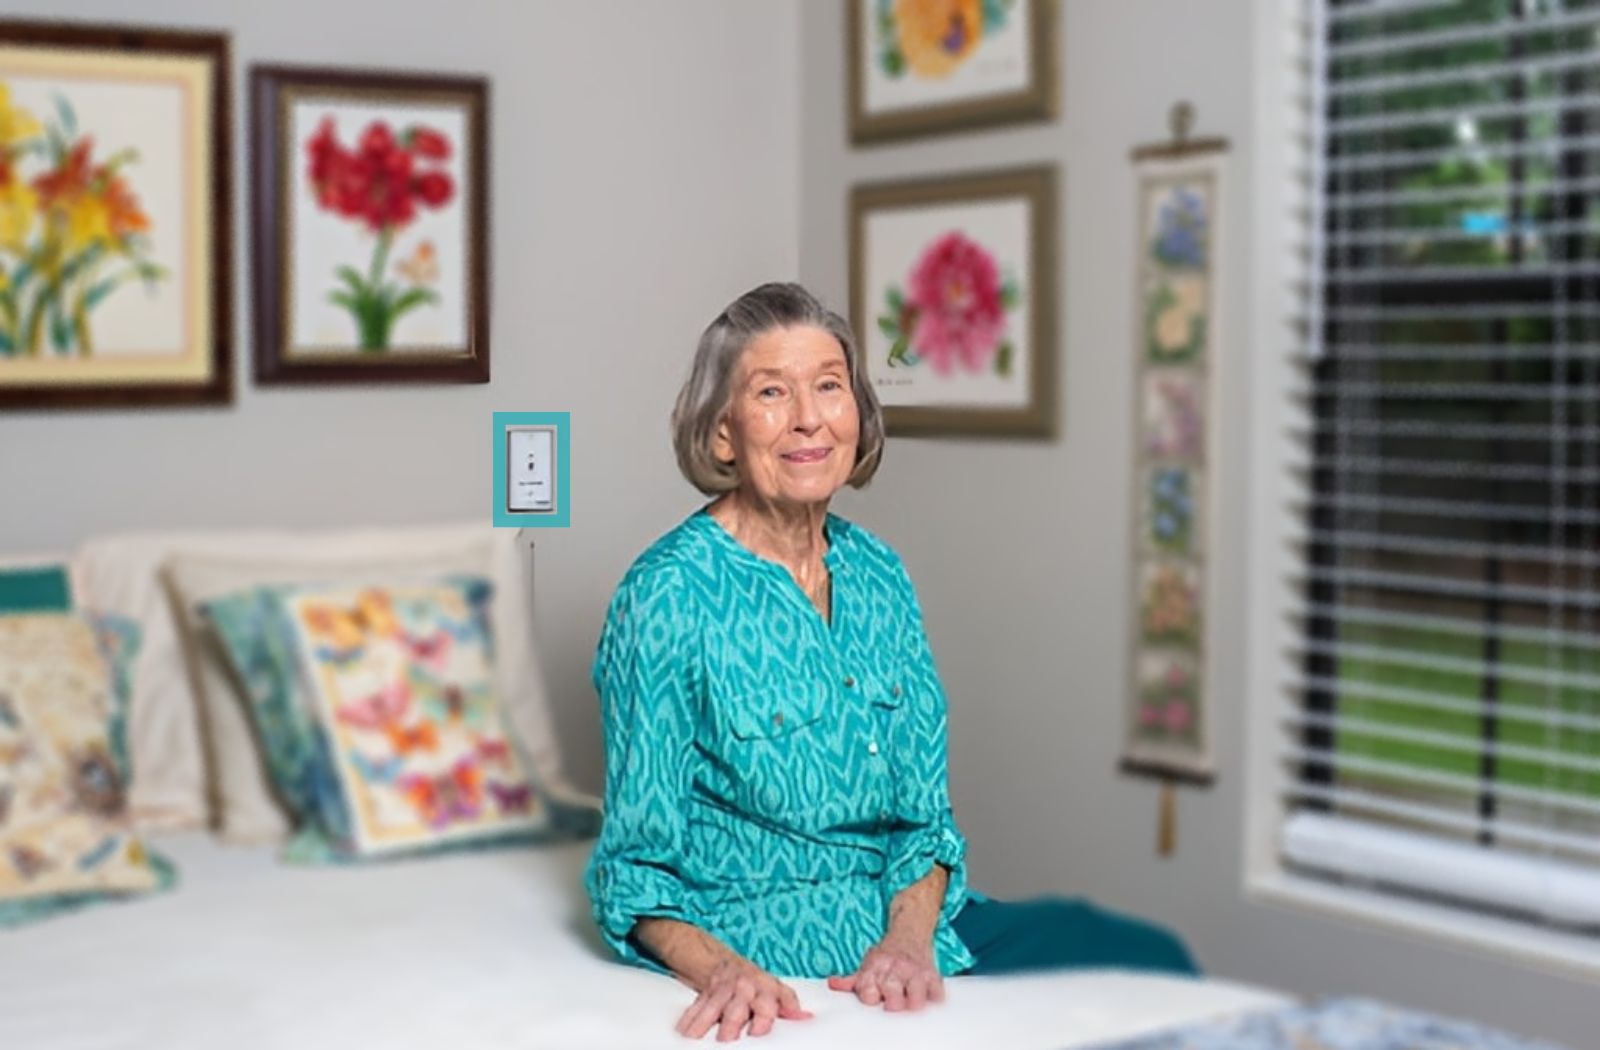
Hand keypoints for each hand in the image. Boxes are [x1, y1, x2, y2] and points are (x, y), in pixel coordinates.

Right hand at [676, 955, 812, 1041]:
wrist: (726, 964)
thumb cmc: (756, 983)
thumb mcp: (776, 989)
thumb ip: (789, 1003)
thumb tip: (805, 1018)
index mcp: (763, 989)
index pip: (765, 1007)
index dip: (762, 1022)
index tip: (757, 1035)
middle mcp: (742, 989)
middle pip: (734, 1013)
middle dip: (729, 1029)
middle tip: (726, 1043)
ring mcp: (721, 991)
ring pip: (711, 1011)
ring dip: (703, 1028)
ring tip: (696, 1041)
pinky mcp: (704, 995)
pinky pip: (695, 1009)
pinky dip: (688, 1022)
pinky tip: (684, 1034)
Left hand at [827, 934, 944, 1011]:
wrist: (910, 929)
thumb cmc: (887, 952)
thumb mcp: (868, 962)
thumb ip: (851, 979)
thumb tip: (832, 984)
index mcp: (876, 966)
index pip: (868, 991)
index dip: (870, 996)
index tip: (873, 997)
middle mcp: (895, 968)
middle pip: (892, 994)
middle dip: (892, 1002)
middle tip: (892, 1002)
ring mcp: (914, 971)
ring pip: (915, 995)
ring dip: (913, 1001)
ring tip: (910, 1001)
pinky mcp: (932, 973)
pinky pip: (936, 992)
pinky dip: (933, 996)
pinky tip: (927, 994)